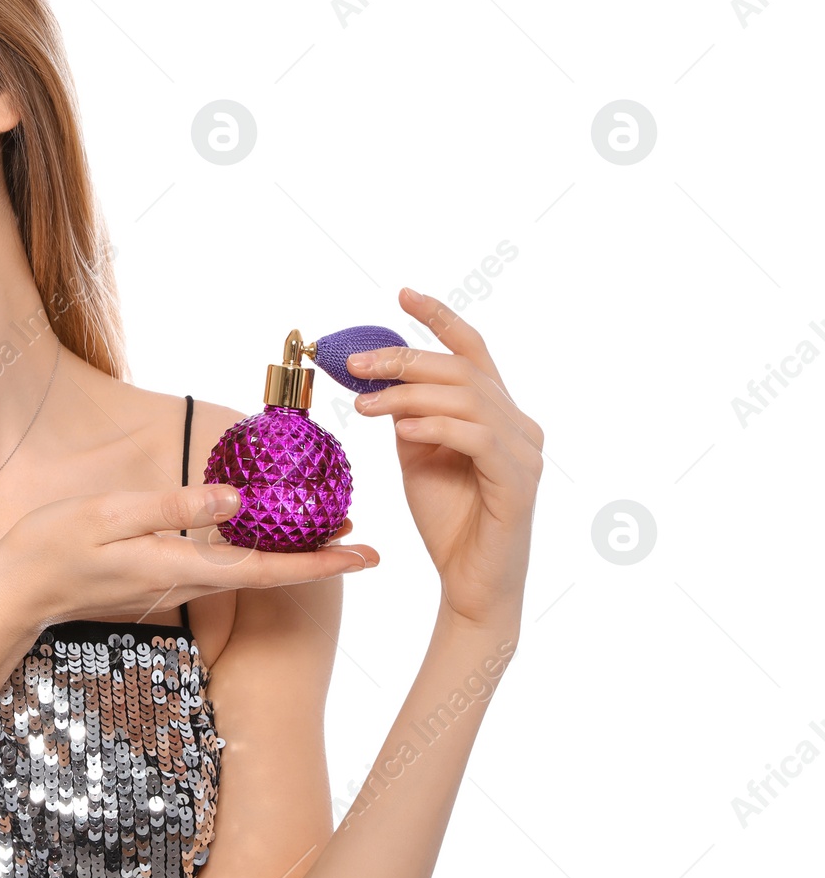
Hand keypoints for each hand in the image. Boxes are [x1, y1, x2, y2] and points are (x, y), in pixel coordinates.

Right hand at [0, 484, 379, 635]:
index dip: (322, 563)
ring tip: (324, 525)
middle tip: (362, 534)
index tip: (368, 554)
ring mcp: (174, 586)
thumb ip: (173, 505)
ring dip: (287, 552)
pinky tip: (258, 528)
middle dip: (317, 556)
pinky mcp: (160, 580)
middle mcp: (187, 583)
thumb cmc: (53, 548)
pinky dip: (252, 549)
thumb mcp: (110, 513)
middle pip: (267, 573)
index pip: (268, 568)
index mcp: (181, 567)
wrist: (15, 594)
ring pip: (247, 570)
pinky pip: (220, 567)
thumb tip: (237, 498)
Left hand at [348, 287, 541, 633]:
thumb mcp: (418, 455)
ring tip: (366, 406)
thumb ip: (410, 414)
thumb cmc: (448, 519)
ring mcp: (524, 452)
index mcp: (497, 412)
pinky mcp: (517, 482)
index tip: (401, 294)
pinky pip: (478, 438)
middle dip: (403, 360)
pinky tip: (404, 429)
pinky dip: (438, 426)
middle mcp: (520, 424)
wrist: (471, 584)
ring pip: (467, 399)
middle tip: (354, 364)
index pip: (471, 351)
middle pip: (461, 370)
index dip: (439, 318)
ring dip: (409, 395)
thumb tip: (381, 379)